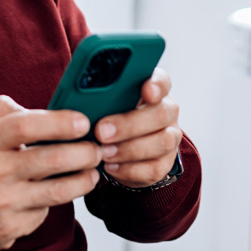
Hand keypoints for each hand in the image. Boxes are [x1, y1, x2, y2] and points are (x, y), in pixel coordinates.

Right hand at [0, 95, 103, 250]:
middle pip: (52, 159)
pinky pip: (43, 213)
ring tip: (91, 173)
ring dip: (83, 180)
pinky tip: (51, 194)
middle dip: (85, 152)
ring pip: (58, 191)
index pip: (27, 126)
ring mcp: (1, 204)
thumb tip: (36, 110)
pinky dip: (52, 202)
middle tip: (96, 148)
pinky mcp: (8, 229)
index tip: (83, 122)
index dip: (61, 122)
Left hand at [94, 68, 181, 187]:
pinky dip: (130, 169)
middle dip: (129, 124)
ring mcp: (170, 137)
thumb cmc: (110, 120)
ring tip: (104, 153)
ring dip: (129, 149)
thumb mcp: (105, 105)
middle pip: (161, 114)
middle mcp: (167, 111)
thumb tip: (80, 102)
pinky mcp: (165, 163)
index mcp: (153, 90)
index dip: (156, 85)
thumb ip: (101, 99)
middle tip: (101, 132)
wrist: (122, 150)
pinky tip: (111, 166)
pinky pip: (154, 168)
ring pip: (162, 142)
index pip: (161, 81)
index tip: (146, 91)